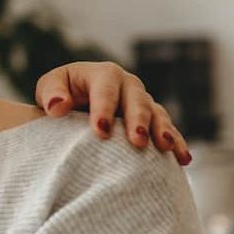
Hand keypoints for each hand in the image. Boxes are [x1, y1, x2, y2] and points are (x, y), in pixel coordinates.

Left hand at [35, 62, 191, 164]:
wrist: (75, 101)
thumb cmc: (59, 93)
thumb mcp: (50, 87)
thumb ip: (51, 94)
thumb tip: (58, 106)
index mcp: (103, 74)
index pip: (106, 89)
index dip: (104, 108)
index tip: (100, 130)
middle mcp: (128, 85)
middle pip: (137, 100)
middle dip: (138, 120)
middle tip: (137, 142)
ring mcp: (143, 102)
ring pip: (157, 114)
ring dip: (163, 130)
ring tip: (166, 147)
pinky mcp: (152, 120)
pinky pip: (168, 130)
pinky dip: (177, 143)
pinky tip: (183, 159)